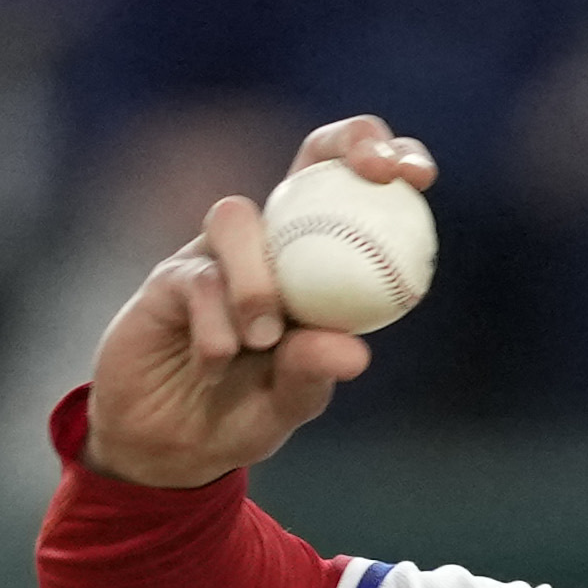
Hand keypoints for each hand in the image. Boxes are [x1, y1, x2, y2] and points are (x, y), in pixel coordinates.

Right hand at [81, 115, 428, 488]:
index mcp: (318, 262)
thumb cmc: (244, 413)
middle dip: (345, 142)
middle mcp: (270, 243)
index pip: (357, 190)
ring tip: (261, 340)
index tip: (418, 177)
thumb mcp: (291, 403)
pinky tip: (216, 363)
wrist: (170, 445)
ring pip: (238, 219)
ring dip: (257, 280)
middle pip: (310, 162)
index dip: (387, 160)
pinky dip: (215, 327)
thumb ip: (314, 373)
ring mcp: (215, 253)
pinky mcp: (169, 278)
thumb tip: (354, 351)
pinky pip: (197, 279)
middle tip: (374, 171)